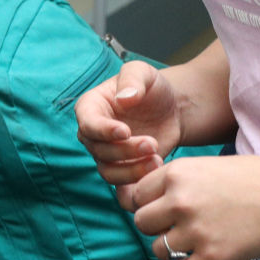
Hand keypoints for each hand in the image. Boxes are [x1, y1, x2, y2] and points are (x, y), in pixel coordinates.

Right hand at [75, 59, 182, 199]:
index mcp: (91, 107)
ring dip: (132, 171)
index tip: (126, 131)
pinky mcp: (124, 171)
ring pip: (109, 172)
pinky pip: (122, 187)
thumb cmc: (152, 87)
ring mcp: (107, 155)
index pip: (88, 123)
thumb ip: (132, 79)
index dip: (104, 130)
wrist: (171, 110)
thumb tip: (124, 99)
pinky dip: (136, 186)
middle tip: (152, 144)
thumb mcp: (144, 72)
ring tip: (157, 160)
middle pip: (99, 150)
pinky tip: (156, 175)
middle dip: (125, 151)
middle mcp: (94, 134)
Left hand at [130, 153, 259, 259]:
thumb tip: (143, 199)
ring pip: (158, 250)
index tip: (165, 208)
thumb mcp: (206, 165)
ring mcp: (196, 231)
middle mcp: (180, 201)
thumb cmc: (251, 178)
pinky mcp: (213, 257)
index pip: (136, 195)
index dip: (149, 204)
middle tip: (179, 227)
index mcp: (177, 173)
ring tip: (193, 243)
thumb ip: (176, 181)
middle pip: (141, 222)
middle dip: (156, 227)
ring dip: (171, 250)